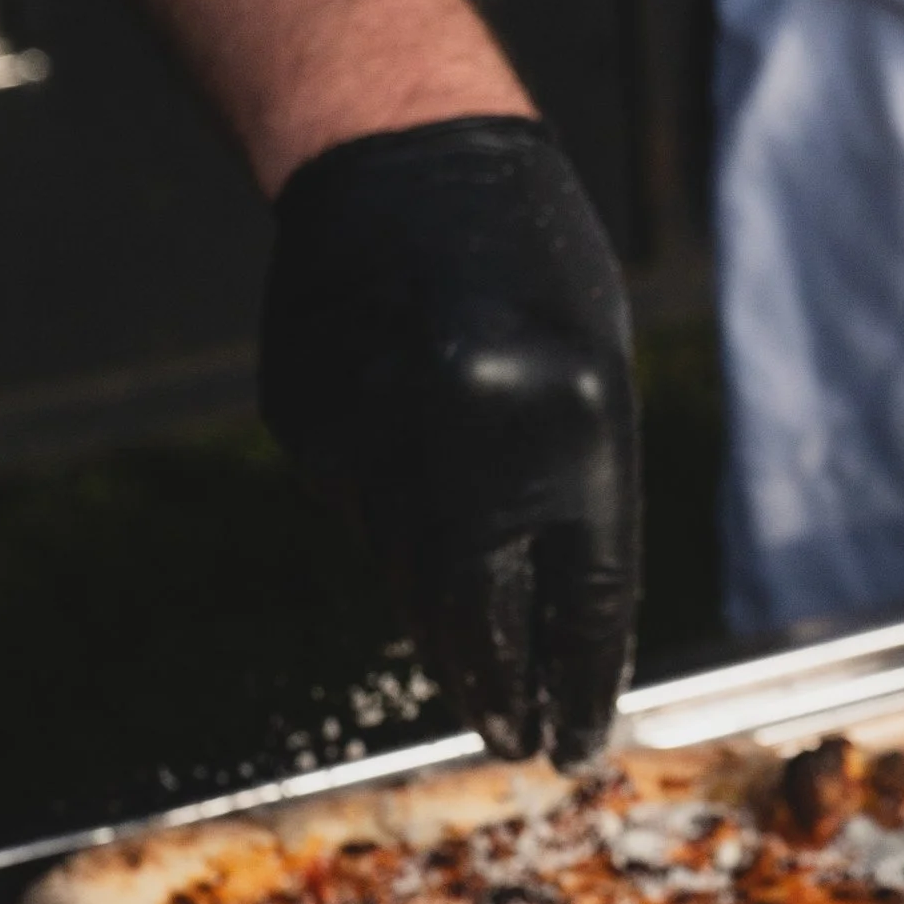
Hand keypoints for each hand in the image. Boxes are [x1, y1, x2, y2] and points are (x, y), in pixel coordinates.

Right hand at [260, 117, 639, 765]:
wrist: (401, 156)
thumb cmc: (532, 265)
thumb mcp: (594, 380)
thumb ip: (576, 499)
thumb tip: (548, 629)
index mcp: (576, 425)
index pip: (583, 600)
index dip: (580, 685)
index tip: (576, 746)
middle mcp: (469, 446)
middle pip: (481, 619)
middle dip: (502, 691)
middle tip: (518, 740)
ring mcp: (374, 441)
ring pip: (414, 579)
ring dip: (450, 611)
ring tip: (476, 626)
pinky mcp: (309, 433)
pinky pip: (363, 516)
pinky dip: (397, 522)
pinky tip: (410, 464)